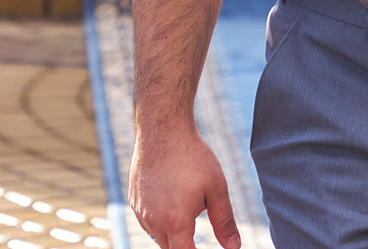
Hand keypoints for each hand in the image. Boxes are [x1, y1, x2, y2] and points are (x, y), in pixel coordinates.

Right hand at [129, 116, 238, 248]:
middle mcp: (153, 221)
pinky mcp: (134, 201)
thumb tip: (234, 246)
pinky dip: (161, 218)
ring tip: (185, 200)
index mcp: (175, 221)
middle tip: (197, 218)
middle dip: (185, 244)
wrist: (162, 129)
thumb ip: (224, 221)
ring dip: (172, 230)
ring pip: (158, 236)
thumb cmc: (193, 156)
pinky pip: (148, 221)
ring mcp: (140, 211)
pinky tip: (171, 196)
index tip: (203, 246)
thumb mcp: (216, 187)